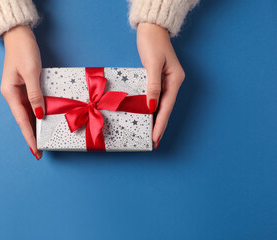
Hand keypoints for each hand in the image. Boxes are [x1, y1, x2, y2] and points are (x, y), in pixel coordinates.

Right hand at [1, 25, 43, 159]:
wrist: (19, 34)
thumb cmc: (24, 51)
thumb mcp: (31, 73)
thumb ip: (35, 95)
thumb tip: (39, 114)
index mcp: (10, 93)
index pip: (22, 120)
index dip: (29, 136)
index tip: (35, 150)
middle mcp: (12, 95)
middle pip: (23, 119)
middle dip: (31, 135)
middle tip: (39, 151)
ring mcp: (18, 91)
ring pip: (27, 113)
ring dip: (34, 126)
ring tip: (42, 140)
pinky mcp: (24, 86)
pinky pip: (31, 104)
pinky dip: (37, 114)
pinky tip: (42, 121)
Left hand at [137, 23, 184, 149]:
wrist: (151, 28)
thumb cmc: (152, 42)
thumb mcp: (153, 64)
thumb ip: (153, 85)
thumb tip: (152, 106)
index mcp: (175, 80)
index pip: (166, 107)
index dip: (161, 124)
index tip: (155, 138)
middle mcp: (172, 82)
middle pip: (165, 108)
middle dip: (159, 125)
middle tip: (153, 142)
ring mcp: (165, 81)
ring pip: (160, 104)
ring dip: (155, 119)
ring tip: (150, 134)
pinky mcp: (158, 78)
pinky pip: (155, 97)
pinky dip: (151, 108)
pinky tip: (147, 116)